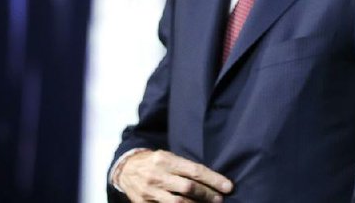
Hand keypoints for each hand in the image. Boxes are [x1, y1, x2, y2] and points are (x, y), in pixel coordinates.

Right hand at [117, 149, 232, 201]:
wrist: (126, 169)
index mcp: (166, 160)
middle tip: (219, 199)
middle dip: (207, 194)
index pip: (195, 170)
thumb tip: (211, 178)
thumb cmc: (155, 162)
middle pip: (188, 188)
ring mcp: (150, 192)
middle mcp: (158, 176)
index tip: (228, 186)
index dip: (213, 179)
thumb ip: (186, 167)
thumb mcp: (169, 156)